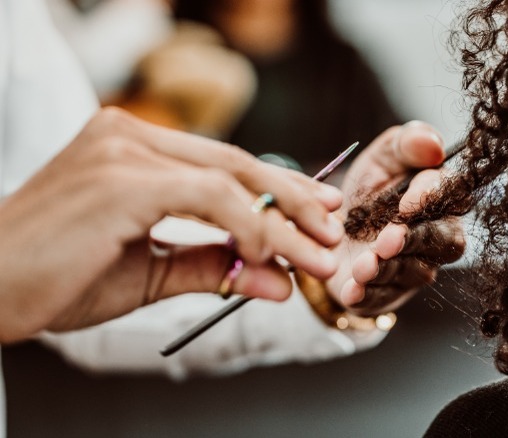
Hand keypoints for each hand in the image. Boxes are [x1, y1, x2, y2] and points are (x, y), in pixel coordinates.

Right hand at [0, 108, 342, 342]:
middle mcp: (127, 135)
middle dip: (294, 200)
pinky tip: (272, 253)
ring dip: (282, 220)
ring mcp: (123, 150)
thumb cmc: (56, 280)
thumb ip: (214, 267)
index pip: (223, 162)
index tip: (317, 213)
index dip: (276, 189)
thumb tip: (279, 281)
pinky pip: (210, 196)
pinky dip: (249, 225)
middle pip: (236, 162)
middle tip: (331, 232)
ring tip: (316, 255)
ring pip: (230, 179)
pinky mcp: (121, 177)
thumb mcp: (149, 272)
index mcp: (131, 147)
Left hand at [325, 122, 465, 314]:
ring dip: (387, 269)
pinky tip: (352, 290)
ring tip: (362, 265)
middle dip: (414, 240)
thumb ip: (406, 143)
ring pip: (414, 272)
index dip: (433, 197)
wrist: (330, 229)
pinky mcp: (389, 293)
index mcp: (442, 197)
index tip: (408, 200)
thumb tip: (433, 145)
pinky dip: (367, 295)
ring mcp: (416, 268)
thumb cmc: (367, 191)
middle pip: (443, 241)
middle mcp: (438, 235)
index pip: (453, 194)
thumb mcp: (381, 158)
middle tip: (387, 239)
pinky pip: (384, 297)